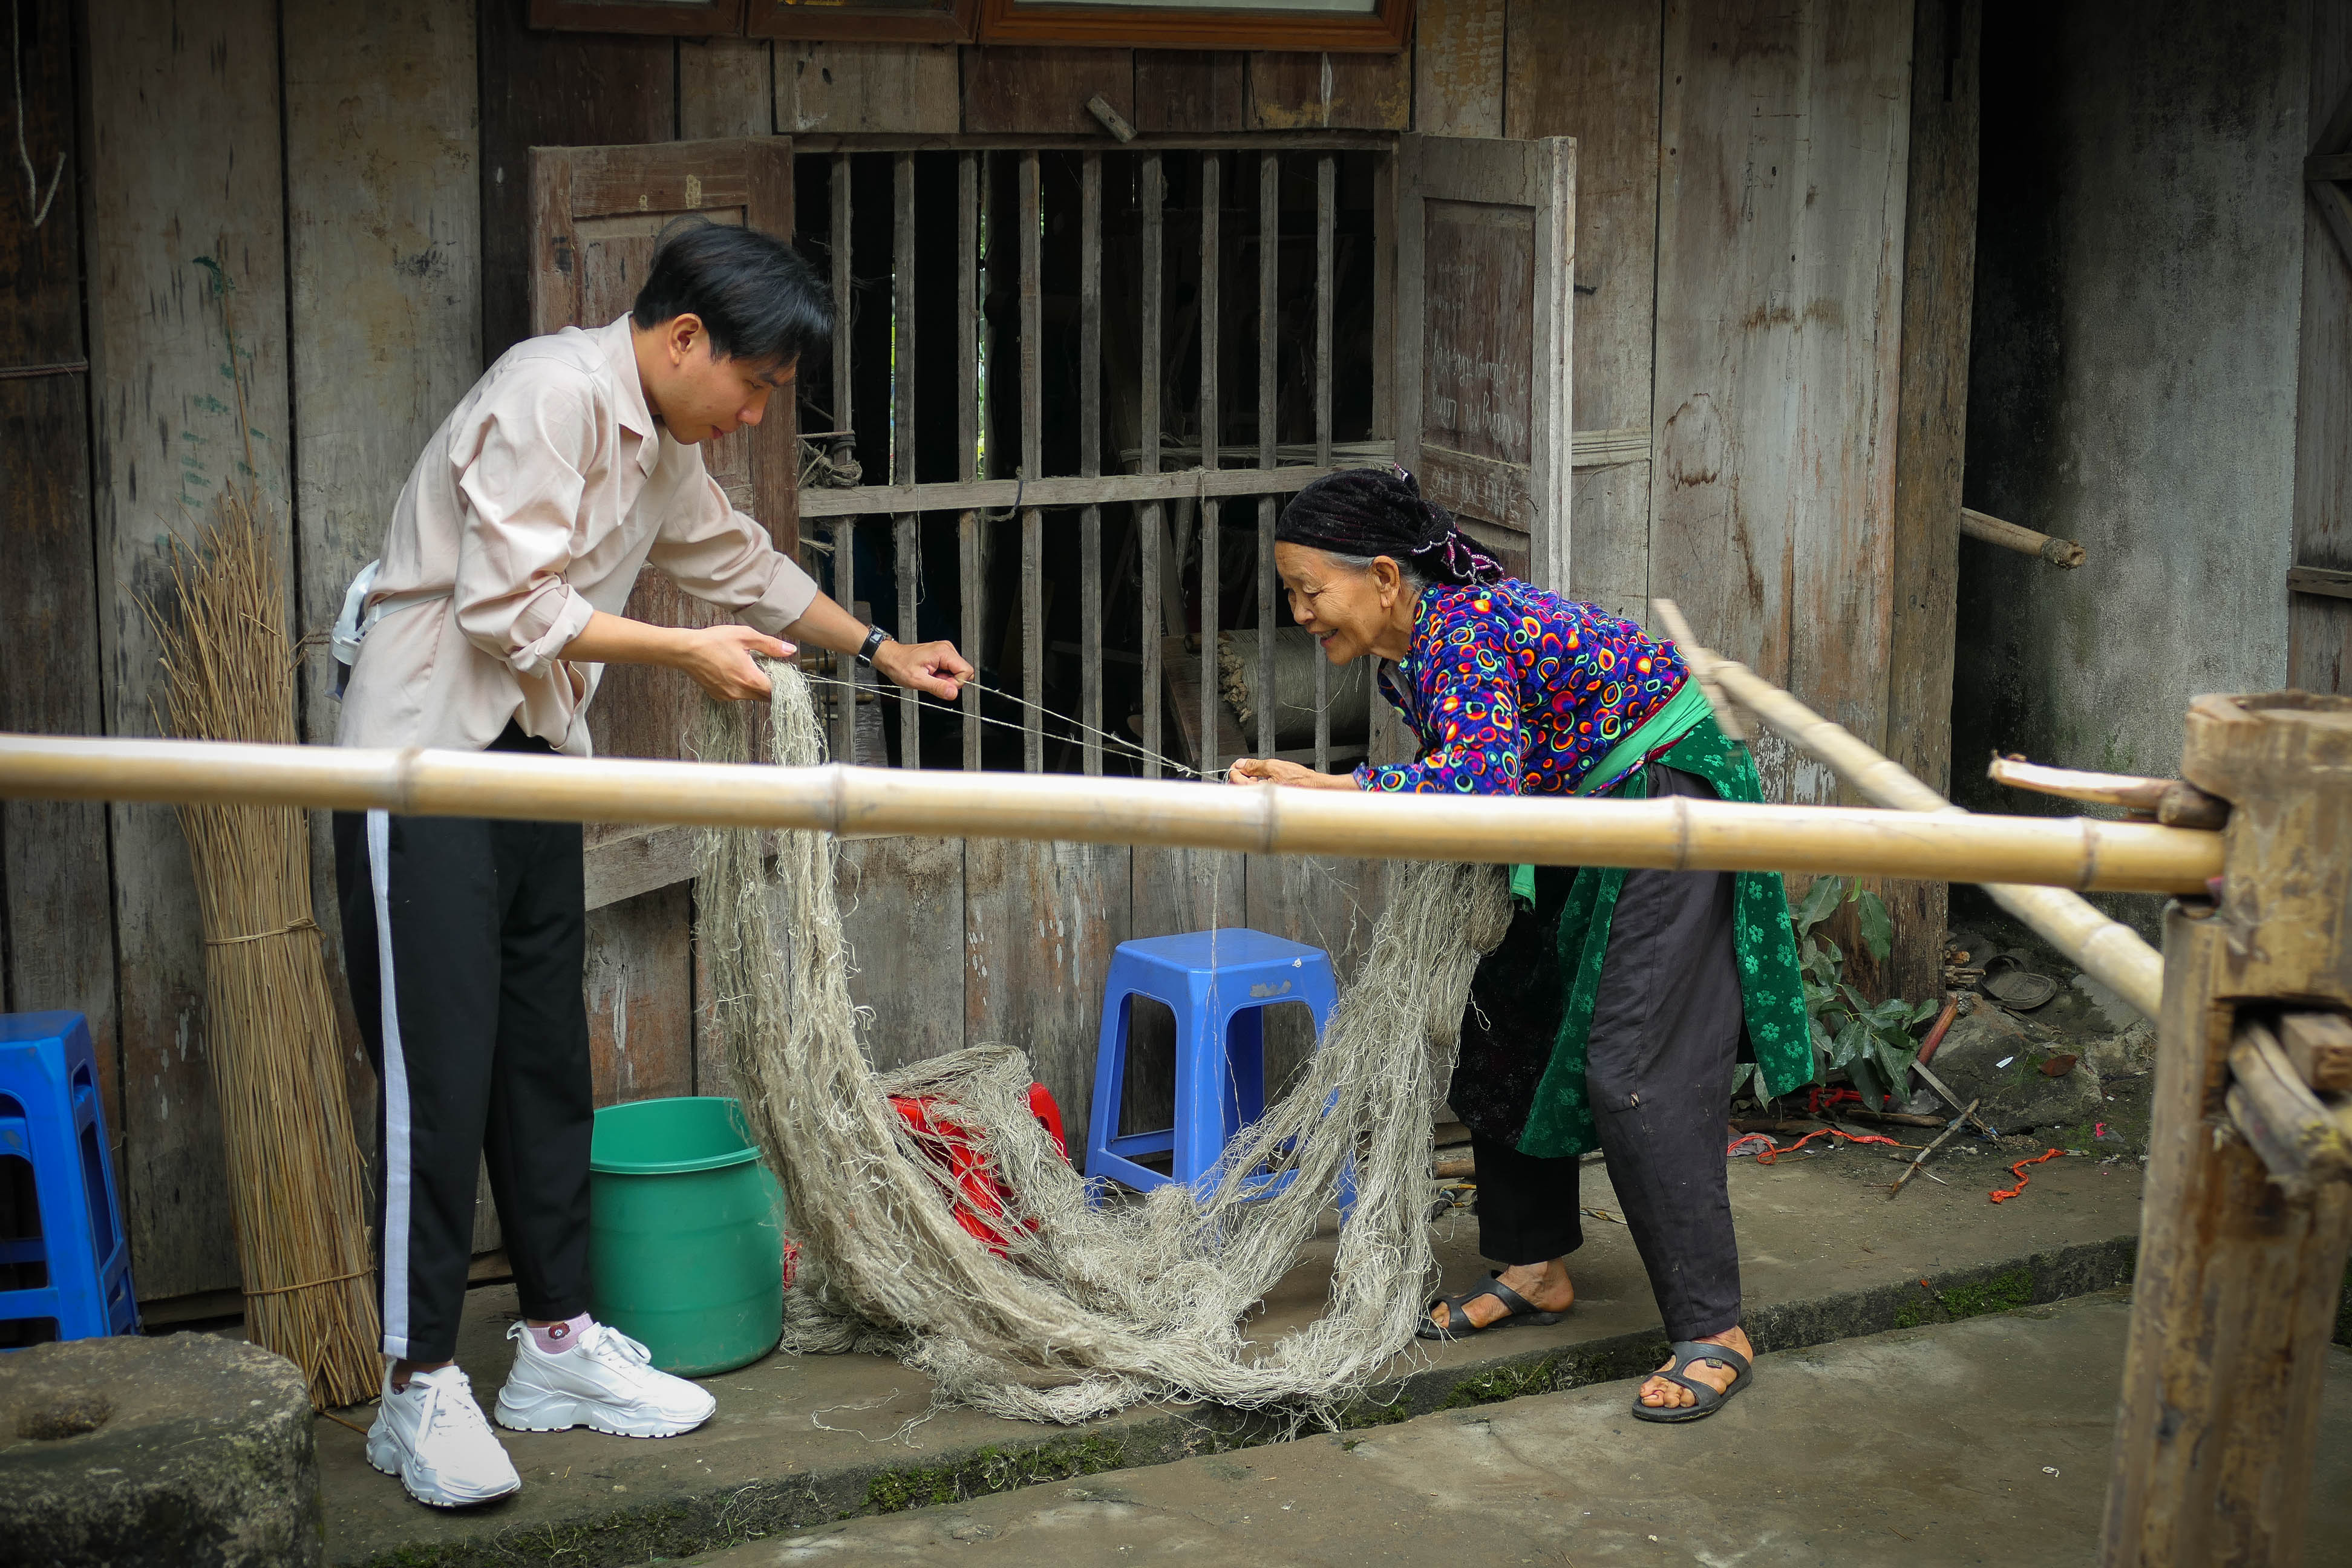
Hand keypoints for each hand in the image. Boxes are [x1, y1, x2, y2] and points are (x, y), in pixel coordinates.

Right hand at [675, 625, 794, 700]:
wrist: (686, 650)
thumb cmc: (713, 641)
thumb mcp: (746, 636)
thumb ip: (770, 645)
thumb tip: (790, 651)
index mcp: (750, 678)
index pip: (776, 691)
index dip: (782, 684)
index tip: (783, 675)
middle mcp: (740, 692)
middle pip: (765, 696)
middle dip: (770, 686)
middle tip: (768, 670)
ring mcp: (728, 696)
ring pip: (751, 696)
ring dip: (755, 686)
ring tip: (749, 668)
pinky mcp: (719, 696)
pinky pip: (737, 695)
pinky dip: (741, 687)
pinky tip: (735, 672)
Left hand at [870, 637, 974, 701]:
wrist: (891, 657)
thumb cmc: (900, 665)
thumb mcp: (918, 680)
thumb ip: (938, 687)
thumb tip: (953, 693)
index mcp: (943, 652)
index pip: (966, 671)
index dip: (956, 683)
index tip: (942, 684)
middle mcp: (947, 649)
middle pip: (963, 671)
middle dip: (950, 681)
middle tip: (933, 680)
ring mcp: (945, 651)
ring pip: (957, 672)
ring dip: (944, 679)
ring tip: (930, 676)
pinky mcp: (942, 655)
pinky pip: (950, 670)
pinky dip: (941, 675)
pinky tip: (931, 674)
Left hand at [1226, 756, 1356, 788]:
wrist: (1315, 788)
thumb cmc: (1300, 780)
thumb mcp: (1274, 766)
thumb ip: (1254, 765)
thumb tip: (1241, 763)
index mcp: (1258, 791)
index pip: (1236, 781)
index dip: (1234, 770)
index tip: (1237, 765)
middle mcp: (1261, 799)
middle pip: (1240, 787)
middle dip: (1241, 775)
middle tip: (1247, 768)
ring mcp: (1265, 800)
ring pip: (1249, 790)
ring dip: (1250, 779)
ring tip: (1261, 773)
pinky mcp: (1271, 799)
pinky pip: (1258, 792)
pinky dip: (1258, 784)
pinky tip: (1266, 779)